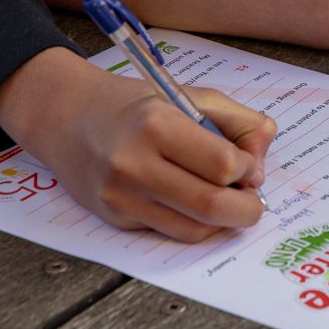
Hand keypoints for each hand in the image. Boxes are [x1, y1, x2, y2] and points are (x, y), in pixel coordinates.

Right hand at [0, 48, 274, 242]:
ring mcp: (120, 196)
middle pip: (210, 205)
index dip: (247, 169)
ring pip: (194, 228)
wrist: (68, 117)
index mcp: (157, 125)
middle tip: (254, 201)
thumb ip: (239, 123)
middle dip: (247, 208)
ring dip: (224, 221)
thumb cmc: (138, 105)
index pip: (222, 164)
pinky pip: (171, 232)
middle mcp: (134, 164)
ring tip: (230, 201)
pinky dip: (197, 225)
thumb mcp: (192, 96)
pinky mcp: (114, 218)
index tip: (248, 165)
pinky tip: (200, 205)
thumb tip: (260, 165)